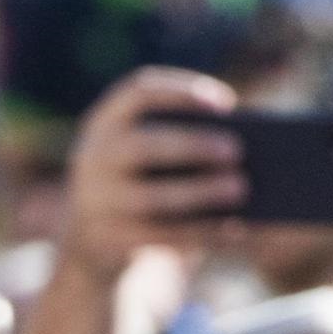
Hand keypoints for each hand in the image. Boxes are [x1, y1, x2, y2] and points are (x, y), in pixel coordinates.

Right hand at [60, 70, 243, 283]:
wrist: (91, 237)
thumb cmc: (138, 179)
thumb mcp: (143, 152)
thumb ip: (178, 140)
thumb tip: (237, 152)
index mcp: (106, 121)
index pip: (140, 93)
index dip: (182, 93)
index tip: (226, 103)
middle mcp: (95, 157)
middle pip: (145, 146)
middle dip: (192, 146)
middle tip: (236, 150)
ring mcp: (99, 202)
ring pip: (154, 197)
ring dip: (201, 192)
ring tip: (241, 188)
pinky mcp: (111, 240)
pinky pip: (162, 237)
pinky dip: (202, 232)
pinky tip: (234, 229)